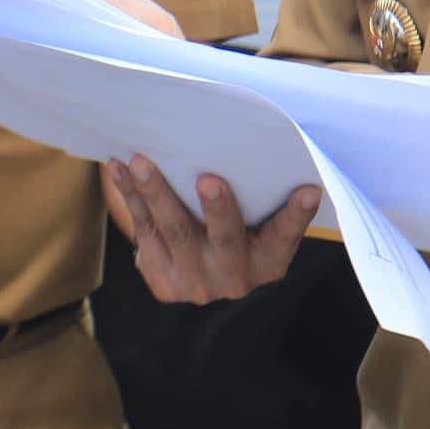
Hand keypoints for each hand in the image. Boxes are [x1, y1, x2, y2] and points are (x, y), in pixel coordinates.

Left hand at [103, 156, 320, 302]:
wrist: (203, 277)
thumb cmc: (241, 232)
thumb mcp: (260, 227)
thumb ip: (264, 200)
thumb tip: (272, 145)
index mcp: (268, 263)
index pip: (284, 236)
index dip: (297, 215)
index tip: (309, 190)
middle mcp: (235, 278)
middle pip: (226, 238)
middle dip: (217, 209)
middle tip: (208, 179)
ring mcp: (195, 282)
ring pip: (175, 231)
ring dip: (156, 193)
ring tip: (141, 161)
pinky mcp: (162, 281)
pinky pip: (145, 231)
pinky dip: (132, 197)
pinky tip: (120, 167)